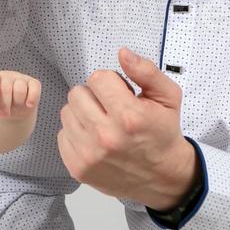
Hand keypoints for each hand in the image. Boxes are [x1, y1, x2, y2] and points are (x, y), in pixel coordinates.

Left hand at [0, 70, 41, 116]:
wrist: (15, 110)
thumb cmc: (0, 106)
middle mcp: (8, 76)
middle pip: (6, 87)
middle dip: (5, 103)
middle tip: (3, 114)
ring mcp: (22, 79)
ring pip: (20, 88)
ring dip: (17, 102)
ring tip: (15, 109)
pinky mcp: (34, 84)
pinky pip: (34, 87)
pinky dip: (32, 97)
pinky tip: (28, 105)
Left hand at [57, 48, 196, 208]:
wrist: (162, 177)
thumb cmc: (163, 134)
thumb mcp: (167, 97)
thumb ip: (146, 71)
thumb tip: (122, 53)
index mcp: (129, 116)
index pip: (97, 78)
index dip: (110, 83)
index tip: (121, 95)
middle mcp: (106, 136)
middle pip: (77, 94)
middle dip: (94, 97)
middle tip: (110, 109)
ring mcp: (89, 154)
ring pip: (67, 112)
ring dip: (83, 114)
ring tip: (103, 123)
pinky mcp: (77, 167)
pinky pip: (61, 134)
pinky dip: (76, 134)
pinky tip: (95, 140)